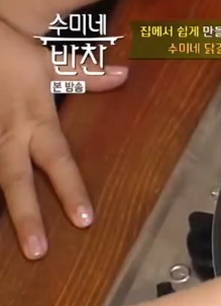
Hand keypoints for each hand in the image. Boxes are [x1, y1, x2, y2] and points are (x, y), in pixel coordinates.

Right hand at [0, 20, 127, 259]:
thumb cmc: (7, 54)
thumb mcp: (47, 61)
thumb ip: (85, 73)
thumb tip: (124, 75)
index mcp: (35, 121)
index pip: (59, 161)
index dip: (71, 191)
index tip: (84, 221)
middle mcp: (8, 136)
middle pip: (17, 181)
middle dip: (26, 217)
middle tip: (37, 251)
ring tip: (9, 247)